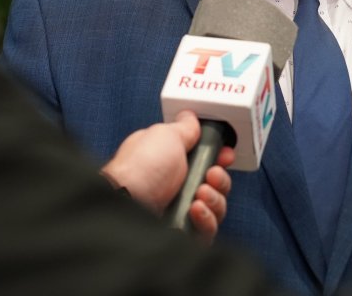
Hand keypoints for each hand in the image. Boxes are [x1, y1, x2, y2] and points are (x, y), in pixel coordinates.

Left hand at [101, 111, 234, 240]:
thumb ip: (184, 128)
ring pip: (216, 207)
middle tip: (210, 175)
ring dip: (214, 199)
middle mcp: (176, 187)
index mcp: (172, 162)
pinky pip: (208, 229)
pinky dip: (207, 219)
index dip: (220, 158)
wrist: (126, 203)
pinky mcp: (183, 233)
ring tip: (198, 195)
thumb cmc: (141, 168)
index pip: (206, 161)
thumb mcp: (165, 134)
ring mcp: (179, 212)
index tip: (225, 155)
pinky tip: (194, 210)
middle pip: (216, 185)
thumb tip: (191, 117)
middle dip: (220, 178)